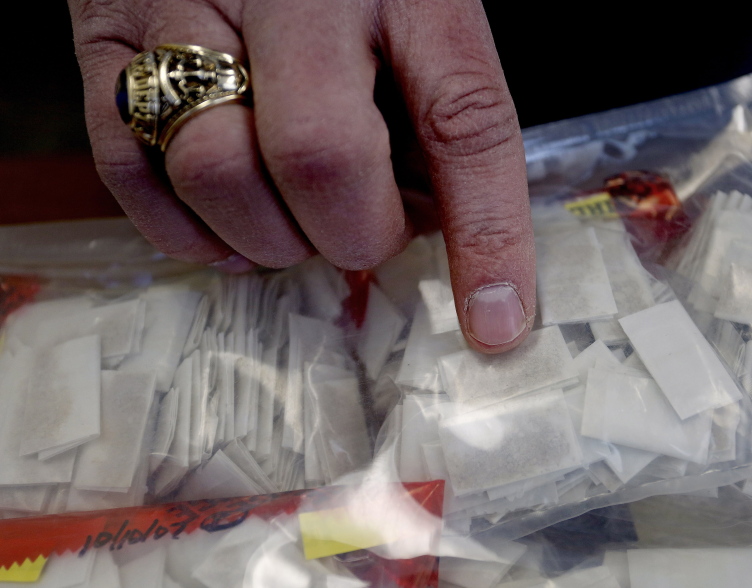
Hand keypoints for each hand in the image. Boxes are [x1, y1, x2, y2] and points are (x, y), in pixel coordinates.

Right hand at [68, 0, 535, 352]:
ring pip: (216, 172)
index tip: (496, 323)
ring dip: (266, 239)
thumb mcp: (412, 12)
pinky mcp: (105, 37)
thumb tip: (437, 233)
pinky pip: (134, 171)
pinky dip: (187, 230)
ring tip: (292, 218)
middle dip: (351, 235)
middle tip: (362, 231)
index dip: (487, 234)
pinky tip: (226, 224)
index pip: (463, 121)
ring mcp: (185, 6)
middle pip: (320, 158)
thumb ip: (430, 110)